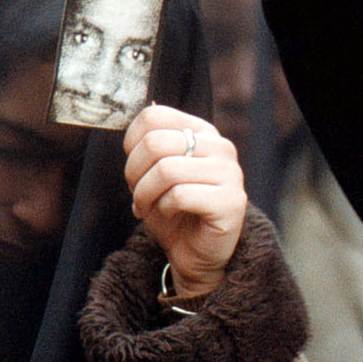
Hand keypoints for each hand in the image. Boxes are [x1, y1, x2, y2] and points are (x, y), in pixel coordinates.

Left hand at [124, 105, 245, 299]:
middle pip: (156, 143)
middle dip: (134, 173)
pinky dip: (163, 209)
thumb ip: (152, 144)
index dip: (131, 143)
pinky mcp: (231, 202)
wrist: (195, 254)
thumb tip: (146, 107)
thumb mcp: (156, 173)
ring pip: (165, 170)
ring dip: (145, 195)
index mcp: (202, 133)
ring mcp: (230, 174)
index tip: (135, 168)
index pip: (155, 115)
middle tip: (137, 194)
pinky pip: (180, 195)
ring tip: (147, 207)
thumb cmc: (174, 212)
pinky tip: (168, 215)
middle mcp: (220, 147)